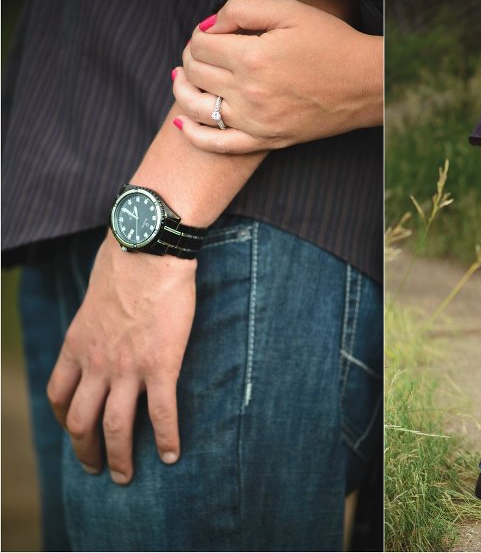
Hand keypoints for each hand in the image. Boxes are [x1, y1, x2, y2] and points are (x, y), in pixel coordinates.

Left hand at [47, 235, 196, 483]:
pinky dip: (166, 439)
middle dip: (86, 451)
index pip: (59, 394)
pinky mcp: (160, 366)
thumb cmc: (126, 263)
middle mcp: (96, 363)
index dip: (64, 418)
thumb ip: (98, 314)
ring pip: (115, 426)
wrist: (148, 252)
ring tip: (125, 477)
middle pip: (81, 421)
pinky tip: (172, 455)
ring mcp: (127, 368)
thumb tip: (110, 310)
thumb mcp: (96, 293)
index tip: (74, 429)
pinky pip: (161, 414)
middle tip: (97, 469)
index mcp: (78, 344)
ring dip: (119, 457)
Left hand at [172, 0, 382, 153]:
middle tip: (202, 50)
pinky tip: (183, 123)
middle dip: (189, 57)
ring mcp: (255, 122)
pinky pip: (218, 145)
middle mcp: (248, 93)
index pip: (199, 44)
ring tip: (183, 78)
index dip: (198, 34)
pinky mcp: (266, 140)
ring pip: (196, 108)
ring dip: (181, 89)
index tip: (211, 32)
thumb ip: (241, 10)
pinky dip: (194, 135)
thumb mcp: (289, 11)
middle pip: (194, 72)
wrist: (365, 84)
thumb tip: (208, 26)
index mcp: (252, 58)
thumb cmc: (331, 43)